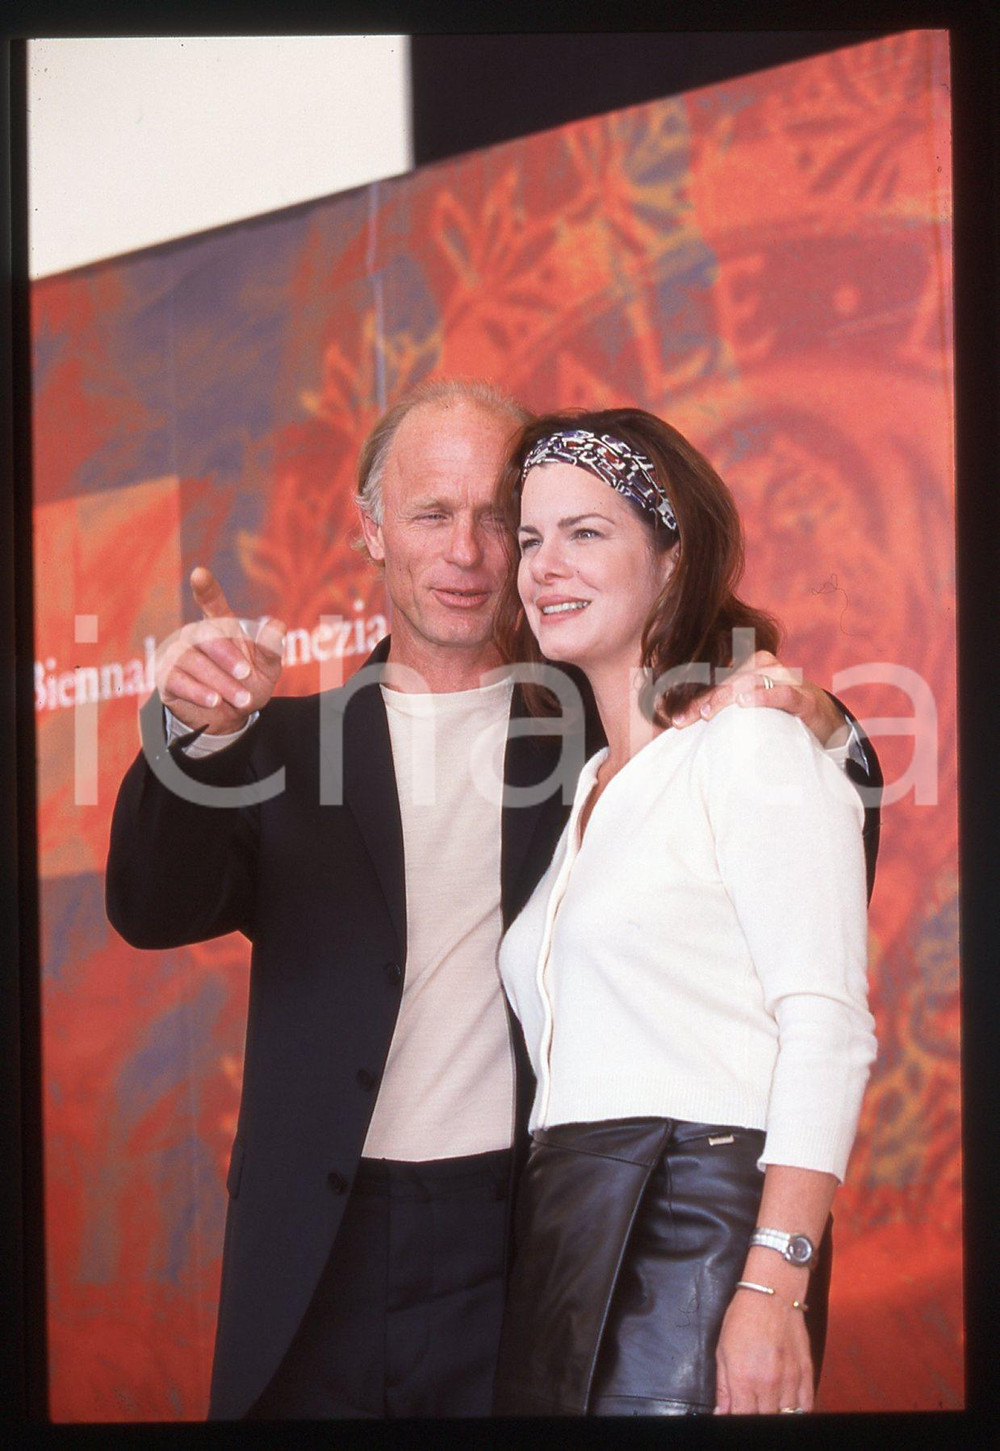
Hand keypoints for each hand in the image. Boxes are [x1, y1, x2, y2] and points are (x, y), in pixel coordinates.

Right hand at [157, 567, 284, 734]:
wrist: (228, 718)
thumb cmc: (247, 685)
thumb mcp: (266, 670)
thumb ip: (270, 649)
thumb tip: (278, 625)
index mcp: (221, 626)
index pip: (212, 602)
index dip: (206, 588)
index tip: (199, 574)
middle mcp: (196, 635)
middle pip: (206, 634)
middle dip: (228, 656)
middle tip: (246, 675)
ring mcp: (178, 654)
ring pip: (193, 660)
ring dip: (220, 681)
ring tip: (241, 699)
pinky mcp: (166, 676)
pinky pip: (177, 679)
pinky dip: (197, 691)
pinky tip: (213, 700)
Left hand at [671, 650, 847, 746]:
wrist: (828, 723)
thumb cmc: (782, 715)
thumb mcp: (753, 710)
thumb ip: (728, 712)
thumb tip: (690, 724)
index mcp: (752, 670)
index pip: (718, 681)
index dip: (696, 699)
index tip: (677, 721)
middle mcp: (768, 670)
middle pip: (731, 679)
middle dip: (706, 699)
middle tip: (689, 719)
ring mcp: (787, 681)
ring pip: (752, 680)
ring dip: (727, 695)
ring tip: (708, 712)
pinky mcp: (805, 699)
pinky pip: (783, 693)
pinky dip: (764, 696)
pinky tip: (745, 703)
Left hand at [714, 1285, 813, 1414]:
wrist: (771, 1295)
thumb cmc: (742, 1318)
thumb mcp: (722, 1350)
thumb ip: (723, 1387)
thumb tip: (720, 1413)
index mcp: (743, 1378)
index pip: (742, 1416)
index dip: (738, 1417)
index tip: (736, 1411)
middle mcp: (768, 1383)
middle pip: (764, 1418)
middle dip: (756, 1413)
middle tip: (752, 1404)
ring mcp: (790, 1379)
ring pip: (786, 1414)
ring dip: (777, 1412)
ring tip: (769, 1403)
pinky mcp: (806, 1372)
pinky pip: (806, 1405)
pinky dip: (798, 1409)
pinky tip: (789, 1404)